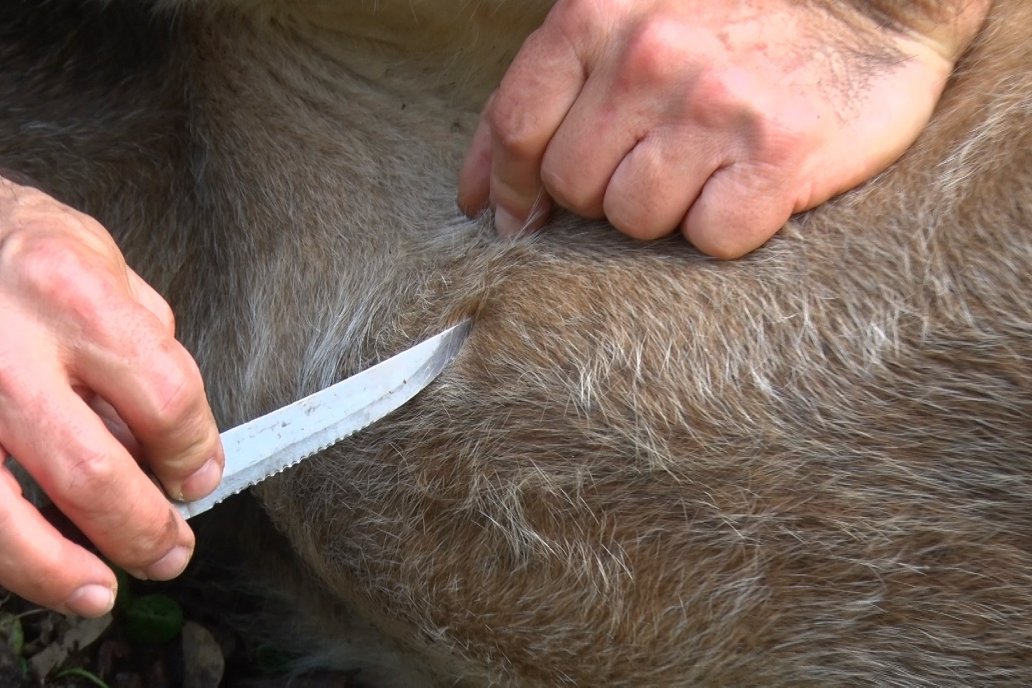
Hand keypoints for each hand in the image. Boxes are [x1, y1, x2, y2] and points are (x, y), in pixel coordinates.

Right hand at [0, 178, 222, 616]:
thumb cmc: (19, 248)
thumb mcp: (101, 262)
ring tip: (102, 588)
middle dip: (143, 528)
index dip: (195, 453)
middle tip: (169, 549)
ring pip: (3, 514)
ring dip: (61, 570)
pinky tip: (35, 565)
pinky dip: (6, 553)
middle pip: (91, 471)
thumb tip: (176, 435)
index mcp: (72, 296)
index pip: (165, 398)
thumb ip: (144, 344)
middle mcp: (6, 348)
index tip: (199, 478)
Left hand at [458, 0, 988, 257]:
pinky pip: (711, 238)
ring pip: (634, 219)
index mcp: (597, 14)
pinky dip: (727, 225)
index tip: (516, 217)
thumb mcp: (628, 13)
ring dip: (665, 208)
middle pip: (572, 187)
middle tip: (654, 159)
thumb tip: (480, 192)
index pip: (514, 128)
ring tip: (707, 162)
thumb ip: (550, 88)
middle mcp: (648, 56)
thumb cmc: (738, 14)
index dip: (508, 187)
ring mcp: (713, 104)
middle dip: (601, 190)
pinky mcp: (778, 153)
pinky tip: (749, 182)